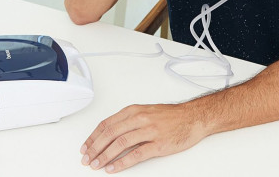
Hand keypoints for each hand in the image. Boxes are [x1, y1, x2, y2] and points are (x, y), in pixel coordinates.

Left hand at [79, 102, 207, 172]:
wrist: (193, 118)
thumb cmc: (171, 116)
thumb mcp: (146, 111)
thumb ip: (128, 120)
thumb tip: (111, 133)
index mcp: (134, 110)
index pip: (106, 124)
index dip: (93, 136)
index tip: (85, 146)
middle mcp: (139, 118)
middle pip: (110, 134)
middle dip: (95, 148)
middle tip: (87, 158)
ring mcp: (149, 131)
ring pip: (120, 143)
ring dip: (105, 156)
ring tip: (96, 164)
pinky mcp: (158, 144)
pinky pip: (136, 154)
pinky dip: (122, 162)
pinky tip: (113, 168)